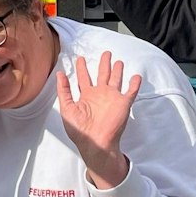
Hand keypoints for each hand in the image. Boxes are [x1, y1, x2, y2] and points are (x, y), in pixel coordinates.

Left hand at [56, 52, 139, 187]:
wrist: (95, 142)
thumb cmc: (80, 130)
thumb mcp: (66, 108)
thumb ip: (63, 91)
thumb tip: (59, 74)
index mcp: (86, 96)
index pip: (84, 78)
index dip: (82, 68)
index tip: (80, 59)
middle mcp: (100, 95)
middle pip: (102, 75)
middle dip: (104, 64)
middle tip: (106, 53)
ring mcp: (112, 98)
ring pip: (116, 80)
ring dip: (118, 71)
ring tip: (119, 62)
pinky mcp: (123, 104)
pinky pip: (131, 92)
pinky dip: (134, 84)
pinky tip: (136, 76)